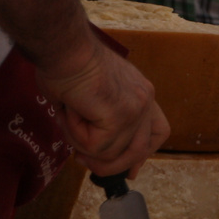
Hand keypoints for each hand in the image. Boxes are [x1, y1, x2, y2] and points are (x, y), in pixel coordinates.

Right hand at [35, 33, 168, 177]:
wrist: (62, 46)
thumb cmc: (65, 64)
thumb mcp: (88, 97)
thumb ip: (97, 122)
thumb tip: (91, 152)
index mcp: (140, 91)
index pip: (156, 130)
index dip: (142, 154)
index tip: (131, 172)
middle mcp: (145, 98)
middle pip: (141, 148)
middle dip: (112, 164)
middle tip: (82, 159)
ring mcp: (136, 107)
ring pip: (113, 153)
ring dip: (82, 143)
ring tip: (68, 117)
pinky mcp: (121, 115)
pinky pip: (96, 147)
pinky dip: (75, 134)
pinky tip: (70, 110)